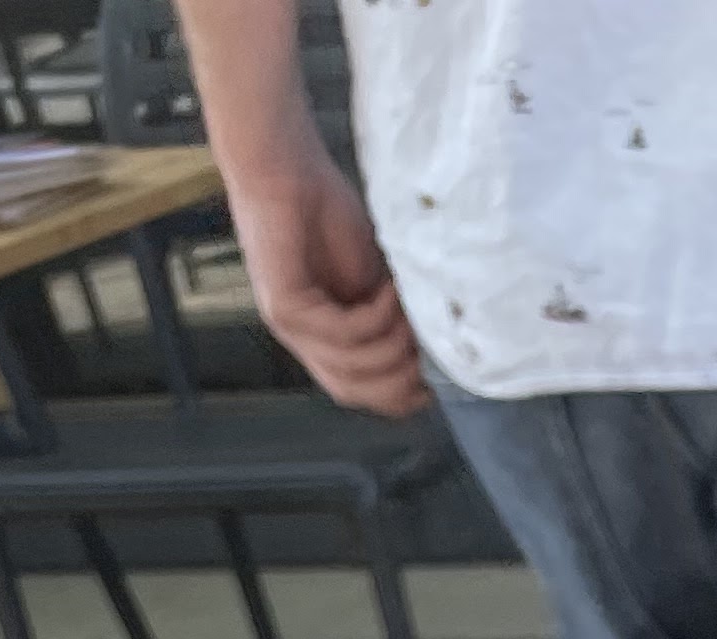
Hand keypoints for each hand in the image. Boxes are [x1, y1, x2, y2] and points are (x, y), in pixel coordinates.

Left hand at [220, 147, 425, 415]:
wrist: (284, 165)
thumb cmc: (324, 210)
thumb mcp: (370, 277)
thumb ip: (387, 317)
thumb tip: (427, 353)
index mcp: (319, 336)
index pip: (357, 390)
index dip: (396, 396)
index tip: (432, 382)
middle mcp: (300, 338)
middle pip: (351, 392)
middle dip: (395, 382)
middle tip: (425, 353)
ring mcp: (288, 325)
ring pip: (348, 370)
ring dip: (389, 349)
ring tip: (409, 315)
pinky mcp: (284, 306)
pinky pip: (341, 333)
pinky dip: (374, 319)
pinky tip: (387, 291)